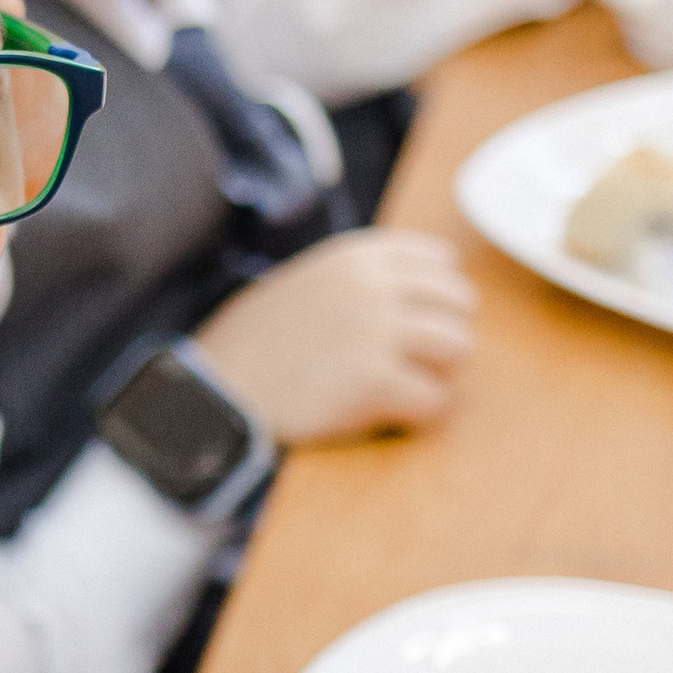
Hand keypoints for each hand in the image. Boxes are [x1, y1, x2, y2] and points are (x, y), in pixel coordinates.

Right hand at [199, 230, 477, 445]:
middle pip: (459, 303)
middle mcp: (372, 285)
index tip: (412, 323)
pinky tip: (388, 417)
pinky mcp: (375, 382)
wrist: (213, 393)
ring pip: (458, 348)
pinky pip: (436, 400)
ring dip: (436, 373)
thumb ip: (357, 281)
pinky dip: (419, 414)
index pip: (439, 260)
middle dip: (441, 335)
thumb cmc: (252, 346)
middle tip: (409, 363)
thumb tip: (419, 294)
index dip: (434, 297)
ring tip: (400, 389)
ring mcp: (377, 331)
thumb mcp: (304, 284)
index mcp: (355, 256)